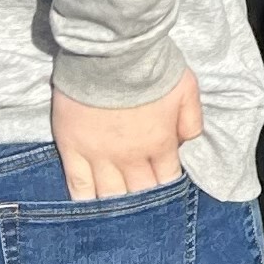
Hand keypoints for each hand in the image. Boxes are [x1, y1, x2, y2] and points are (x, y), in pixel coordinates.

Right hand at [53, 72, 203, 200]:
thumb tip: (187, 143)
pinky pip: (77, 184)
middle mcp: (130, 156)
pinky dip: (84, 199)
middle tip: (143, 205)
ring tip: (118, 212)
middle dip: (145, 202)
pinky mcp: (72, 148)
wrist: (110, 51)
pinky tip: (88, 207)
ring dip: (116, 204)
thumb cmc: (150, 66)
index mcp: (160, 143)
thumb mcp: (187, 88)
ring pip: (109, 194)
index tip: (164, 187)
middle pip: (140, 193)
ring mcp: (99, 155)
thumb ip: (191, 120)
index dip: (166, 186)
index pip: (166, 179)